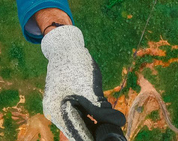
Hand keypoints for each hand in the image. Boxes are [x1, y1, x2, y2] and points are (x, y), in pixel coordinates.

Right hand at [41, 26, 125, 140]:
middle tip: (114, 136)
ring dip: (97, 125)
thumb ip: (102, 110)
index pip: (78, 134)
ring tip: (114, 129)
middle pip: (79, 130)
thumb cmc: (75, 65)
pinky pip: (82, 114)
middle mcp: (56, 113)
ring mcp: (62, 107)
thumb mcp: (90, 90)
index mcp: (57, 112)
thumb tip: (121, 124)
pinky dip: (94, 116)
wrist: (65, 46)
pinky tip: (109, 120)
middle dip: (97, 133)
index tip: (108, 140)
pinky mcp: (69, 102)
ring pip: (82, 122)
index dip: (93, 139)